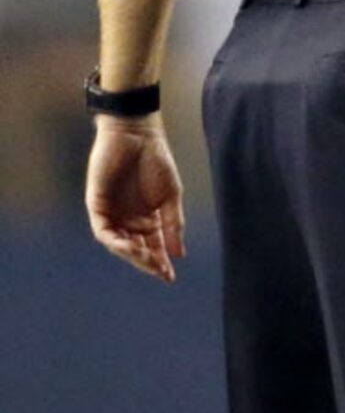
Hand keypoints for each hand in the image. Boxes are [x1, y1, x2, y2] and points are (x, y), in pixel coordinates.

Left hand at [86, 117, 184, 284]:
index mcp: (148, 218)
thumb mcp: (171, 196)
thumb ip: (173, 224)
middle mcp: (129, 219)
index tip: (170, 277)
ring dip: (132, 255)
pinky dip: (115, 242)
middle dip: (147, 262)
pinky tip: (129, 246)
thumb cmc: (157, 160)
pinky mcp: (97, 205)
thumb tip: (179, 254)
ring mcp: (113, 213)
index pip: (153, 247)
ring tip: (147, 259)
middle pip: (136, 249)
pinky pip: (103, 231)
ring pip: (119, 244)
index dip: (160, 263)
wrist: (138, 135)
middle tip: (160, 271)